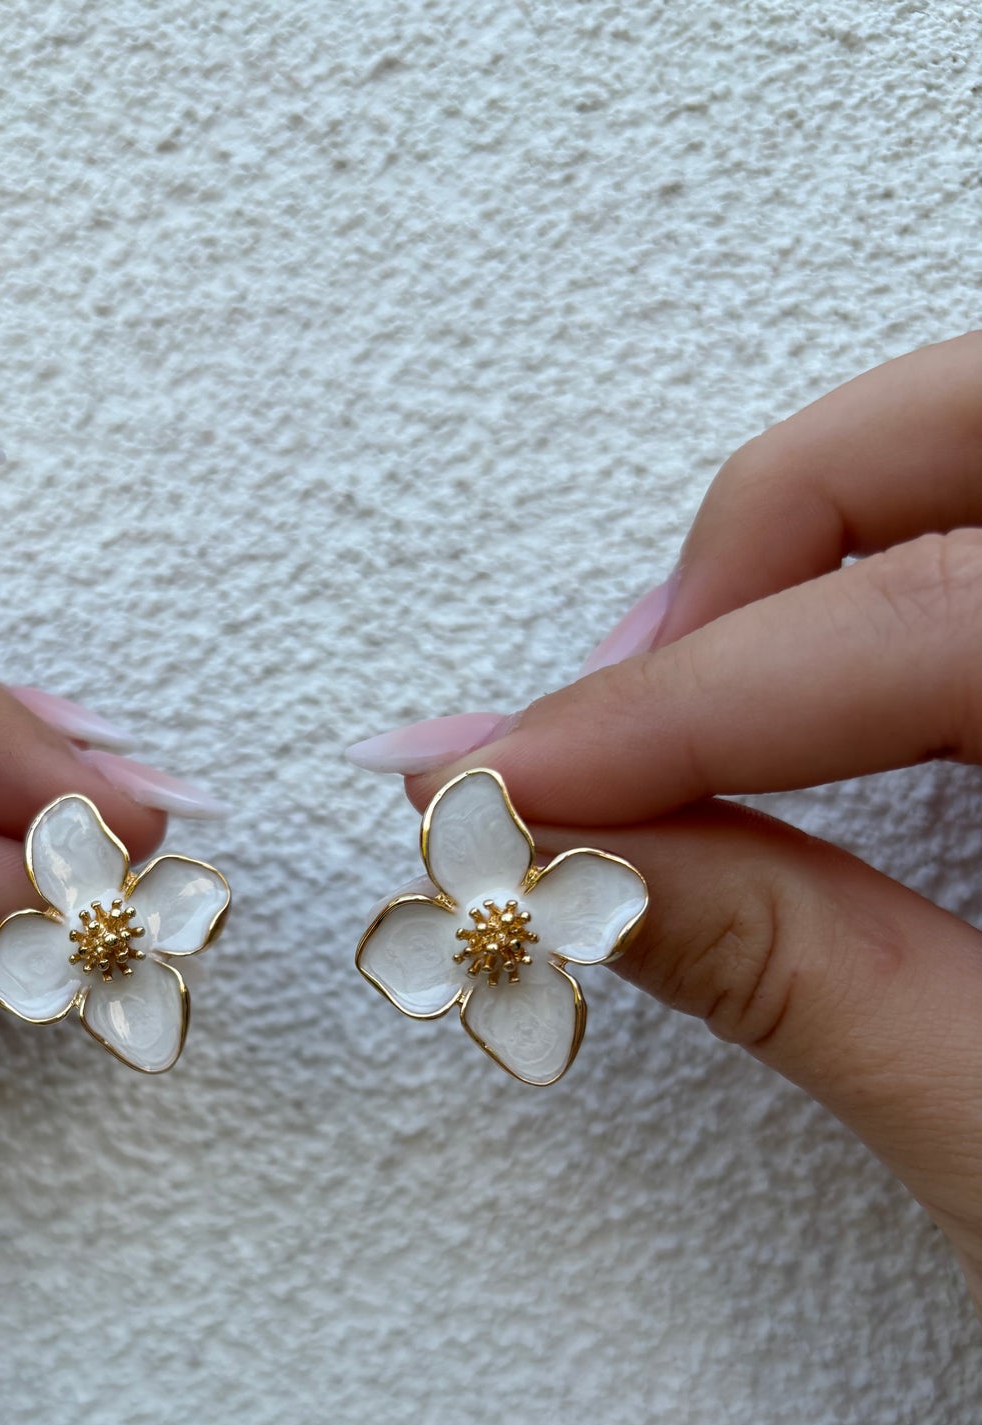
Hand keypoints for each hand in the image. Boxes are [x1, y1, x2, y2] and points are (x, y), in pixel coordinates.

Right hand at [360, 335, 981, 1299]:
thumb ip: (801, 978)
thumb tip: (568, 865)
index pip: (933, 622)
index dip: (686, 703)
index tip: (506, 780)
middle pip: (971, 429)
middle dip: (768, 532)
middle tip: (613, 699)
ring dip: (821, 540)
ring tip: (673, 704)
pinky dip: (889, 584)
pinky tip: (796, 702)